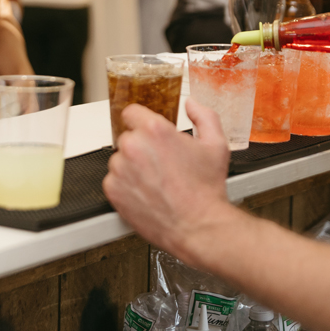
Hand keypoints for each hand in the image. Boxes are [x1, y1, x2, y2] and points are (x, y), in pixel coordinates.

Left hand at [103, 100, 232, 258]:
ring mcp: (120, 169)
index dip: (142, 121)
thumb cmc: (206, 189)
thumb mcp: (216, 145)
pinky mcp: (113, 190)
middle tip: (160, 162)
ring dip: (132, 166)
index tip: (147, 131)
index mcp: (155, 130)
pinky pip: (114, 180)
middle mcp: (133, 146)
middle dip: (142, 146)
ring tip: (156, 180)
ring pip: (120, 159)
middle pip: (128, 137)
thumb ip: (204, 116)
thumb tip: (191, 104)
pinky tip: (147, 191)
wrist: (198, 226)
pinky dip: (126, 185)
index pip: (131, 112)